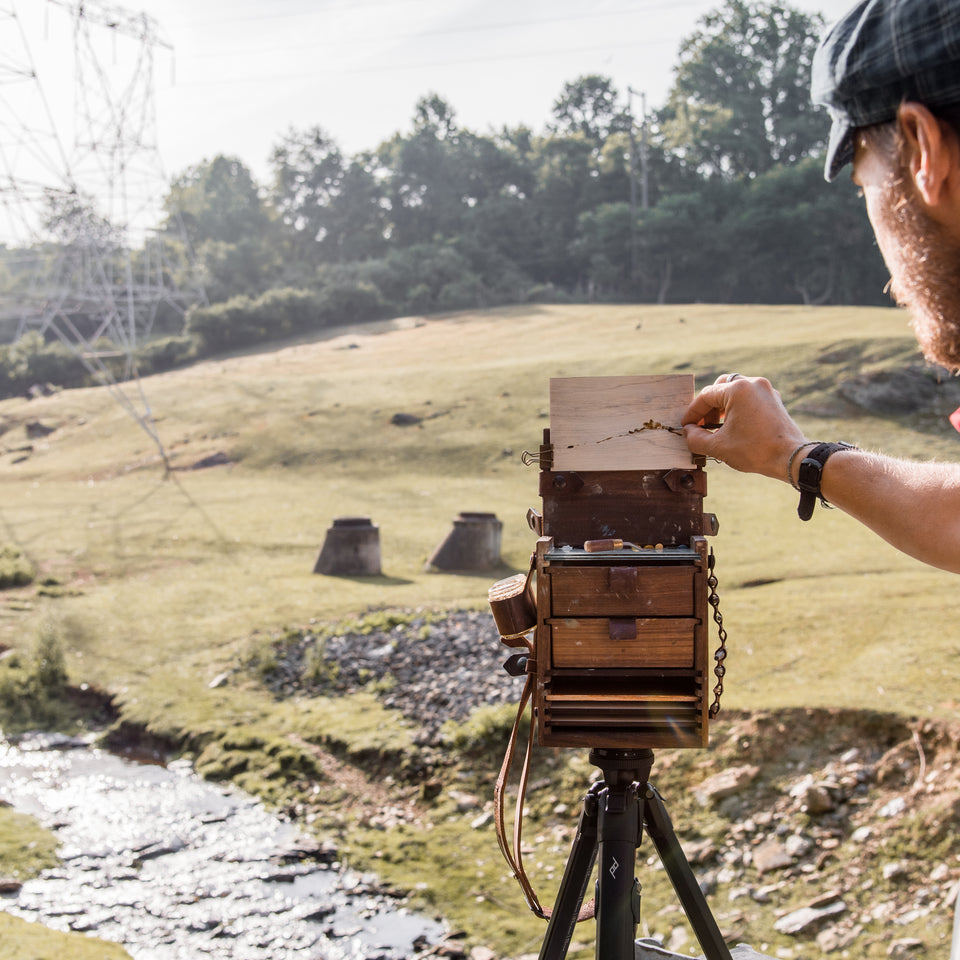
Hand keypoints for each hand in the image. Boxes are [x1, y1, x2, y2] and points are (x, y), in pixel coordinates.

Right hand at [681, 374, 806, 480]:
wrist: (791, 458)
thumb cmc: (756, 451)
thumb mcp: (718, 447)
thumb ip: (696, 438)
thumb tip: (687, 432)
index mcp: (738, 390)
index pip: (706, 396)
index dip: (692, 413)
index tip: (686, 426)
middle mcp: (753, 384)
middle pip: (720, 387)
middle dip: (708, 406)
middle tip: (702, 425)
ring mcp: (766, 390)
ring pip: (735, 391)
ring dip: (722, 406)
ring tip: (717, 427)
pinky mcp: (774, 400)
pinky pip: (750, 397)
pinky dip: (738, 407)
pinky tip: (734, 425)